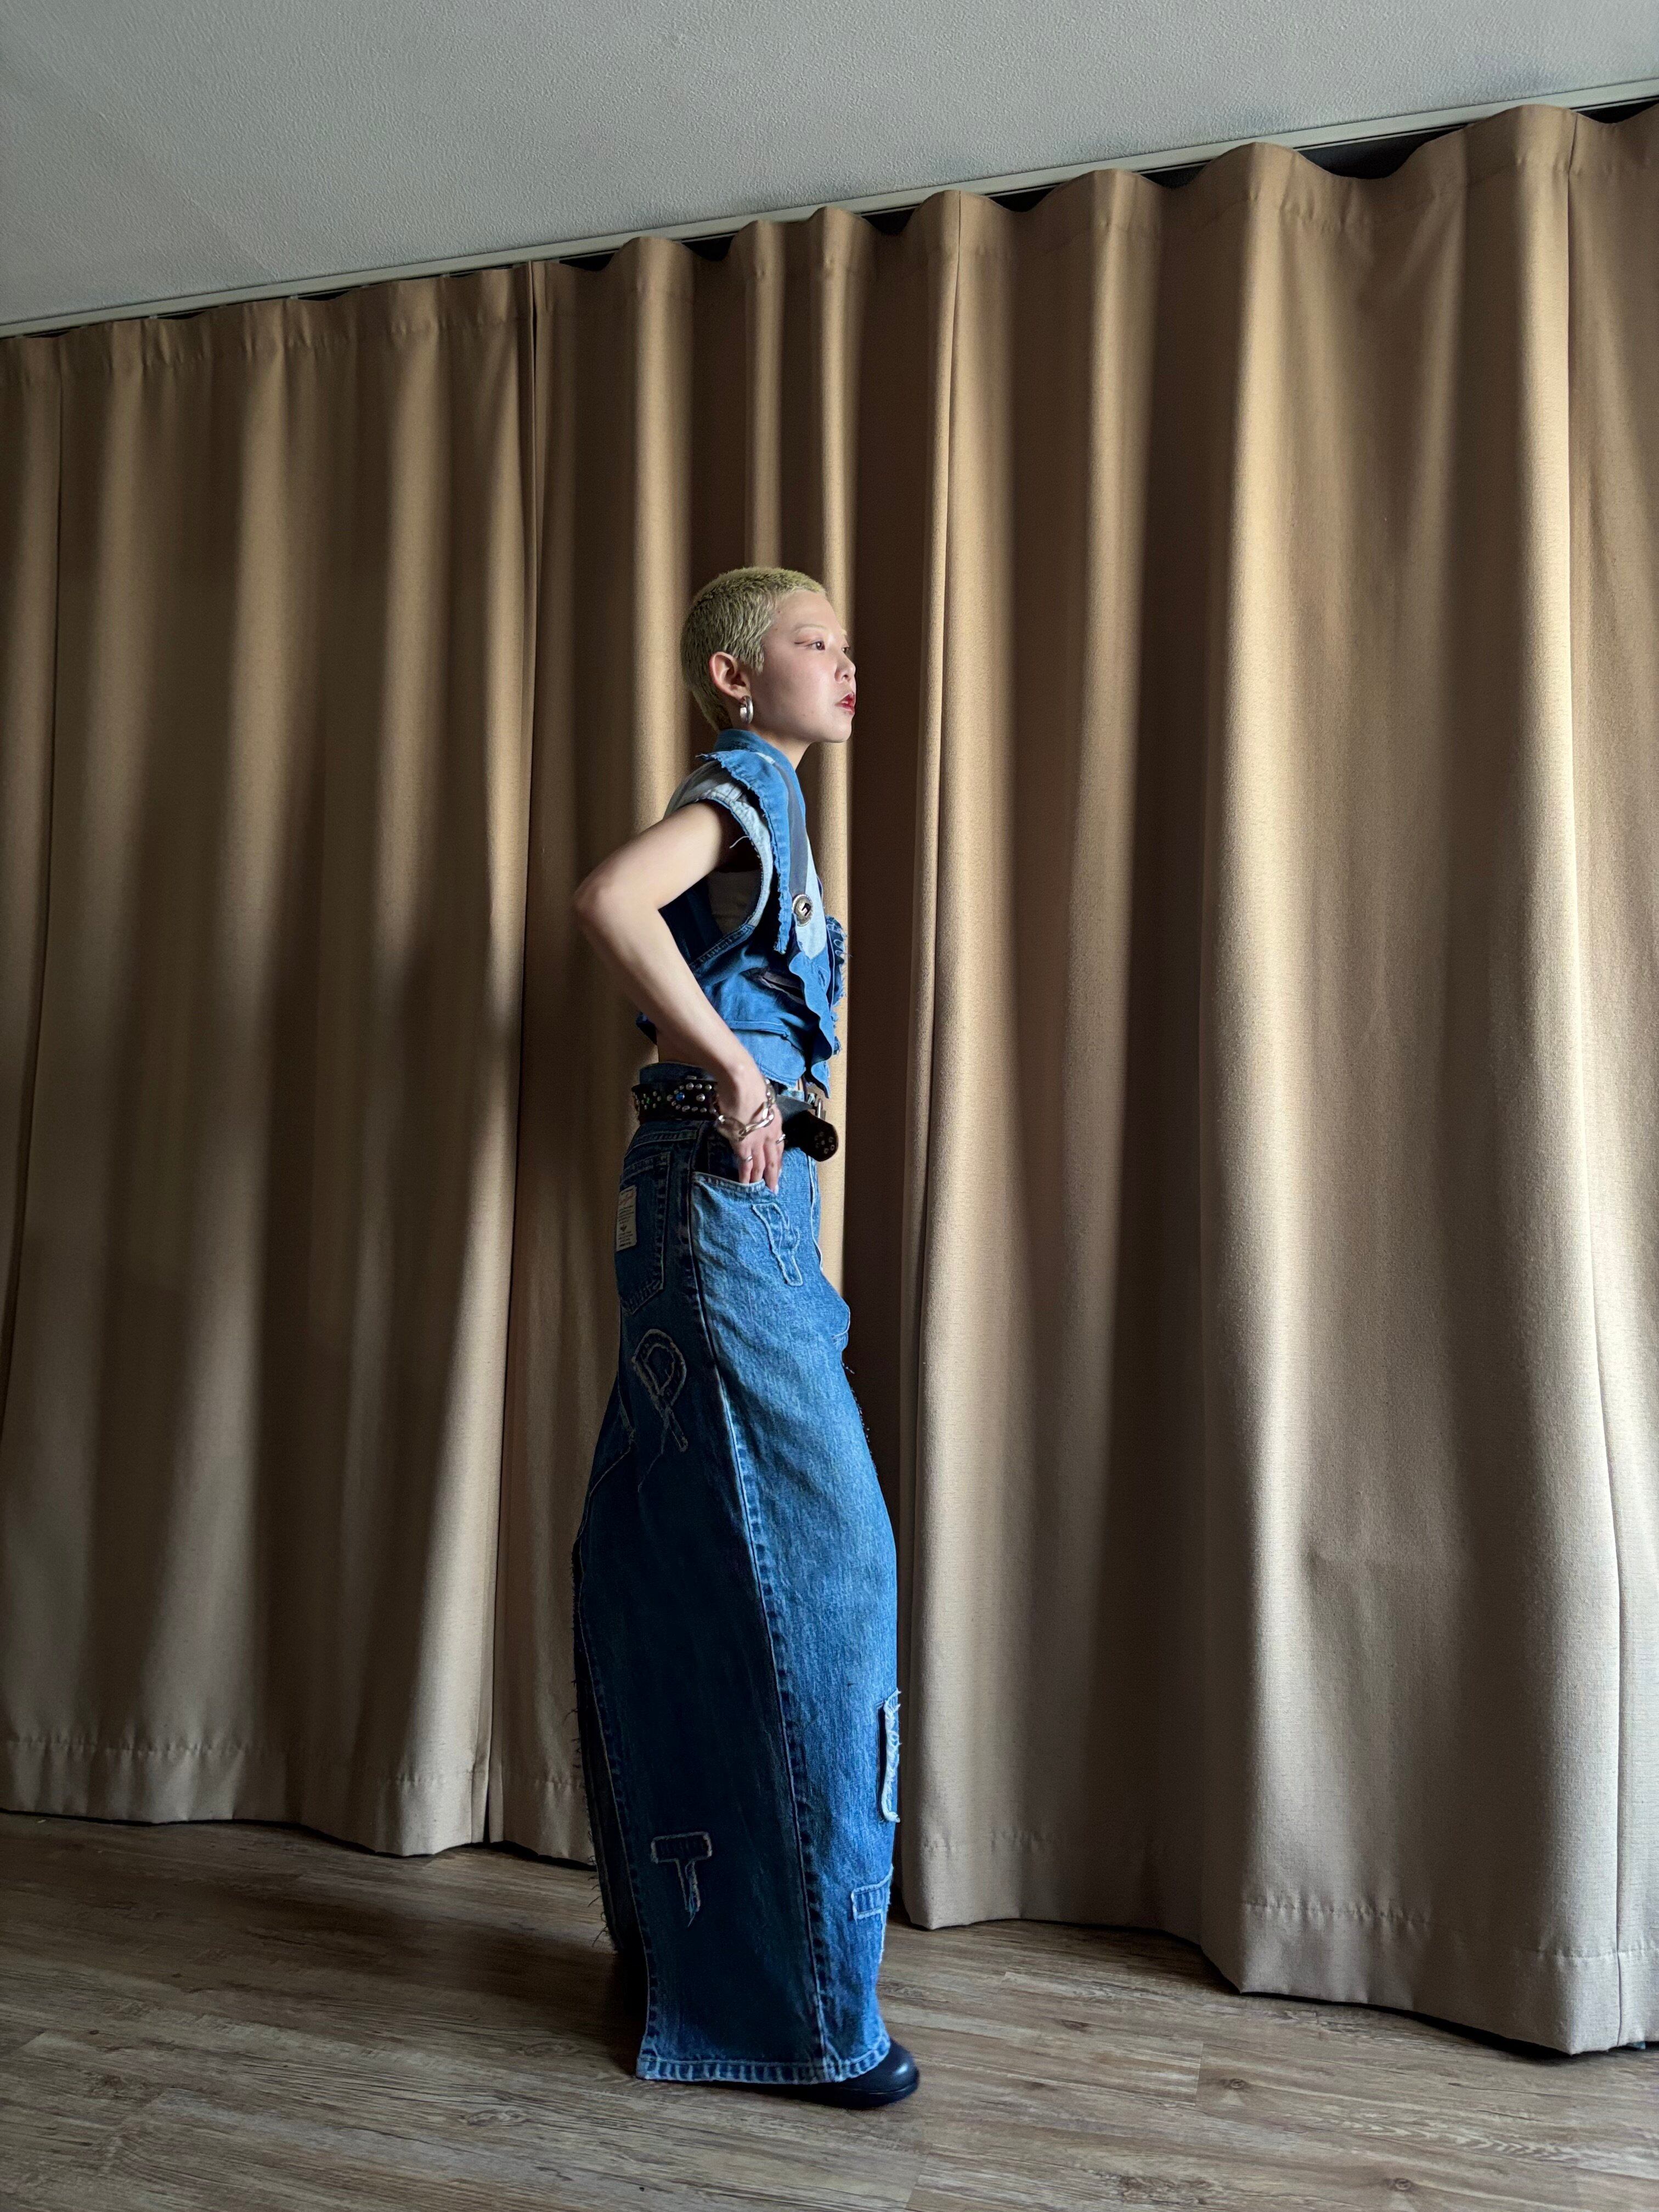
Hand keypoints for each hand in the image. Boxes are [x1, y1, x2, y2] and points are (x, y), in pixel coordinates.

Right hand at [715, 1053, 784, 1191]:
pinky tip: (745, 1184)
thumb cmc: (748, 1083)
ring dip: (760, 1178)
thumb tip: (749, 1112)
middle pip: (773, 1158)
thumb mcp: (760, 1098)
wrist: (742, 1081)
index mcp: (775, 1121)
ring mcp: (758, 1140)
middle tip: (774, 1189)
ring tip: (760, 1190)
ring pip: (761, 1164)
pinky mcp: (743, 1143)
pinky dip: (745, 1175)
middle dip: (774, 1174)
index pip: (779, 1144)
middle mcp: (770, 1133)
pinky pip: (745, 1163)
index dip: (778, 1158)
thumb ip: (758, 1109)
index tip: (778, 1169)